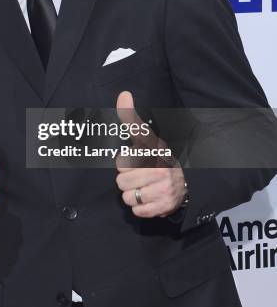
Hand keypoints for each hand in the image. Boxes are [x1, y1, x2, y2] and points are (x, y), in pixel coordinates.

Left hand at [115, 91, 186, 217]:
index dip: (125, 163)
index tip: (136, 161)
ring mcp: (164, 190)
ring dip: (133, 194)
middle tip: (140, 176)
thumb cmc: (158, 157)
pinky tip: (149, 198)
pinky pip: (137, 211)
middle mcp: (161, 171)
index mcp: (154, 153)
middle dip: (127, 180)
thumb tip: (124, 94)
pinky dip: (140, 207)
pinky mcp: (165, 207)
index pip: (121, 162)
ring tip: (144, 187)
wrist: (185, 181)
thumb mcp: (146, 137)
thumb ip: (131, 117)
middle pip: (121, 183)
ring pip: (127, 198)